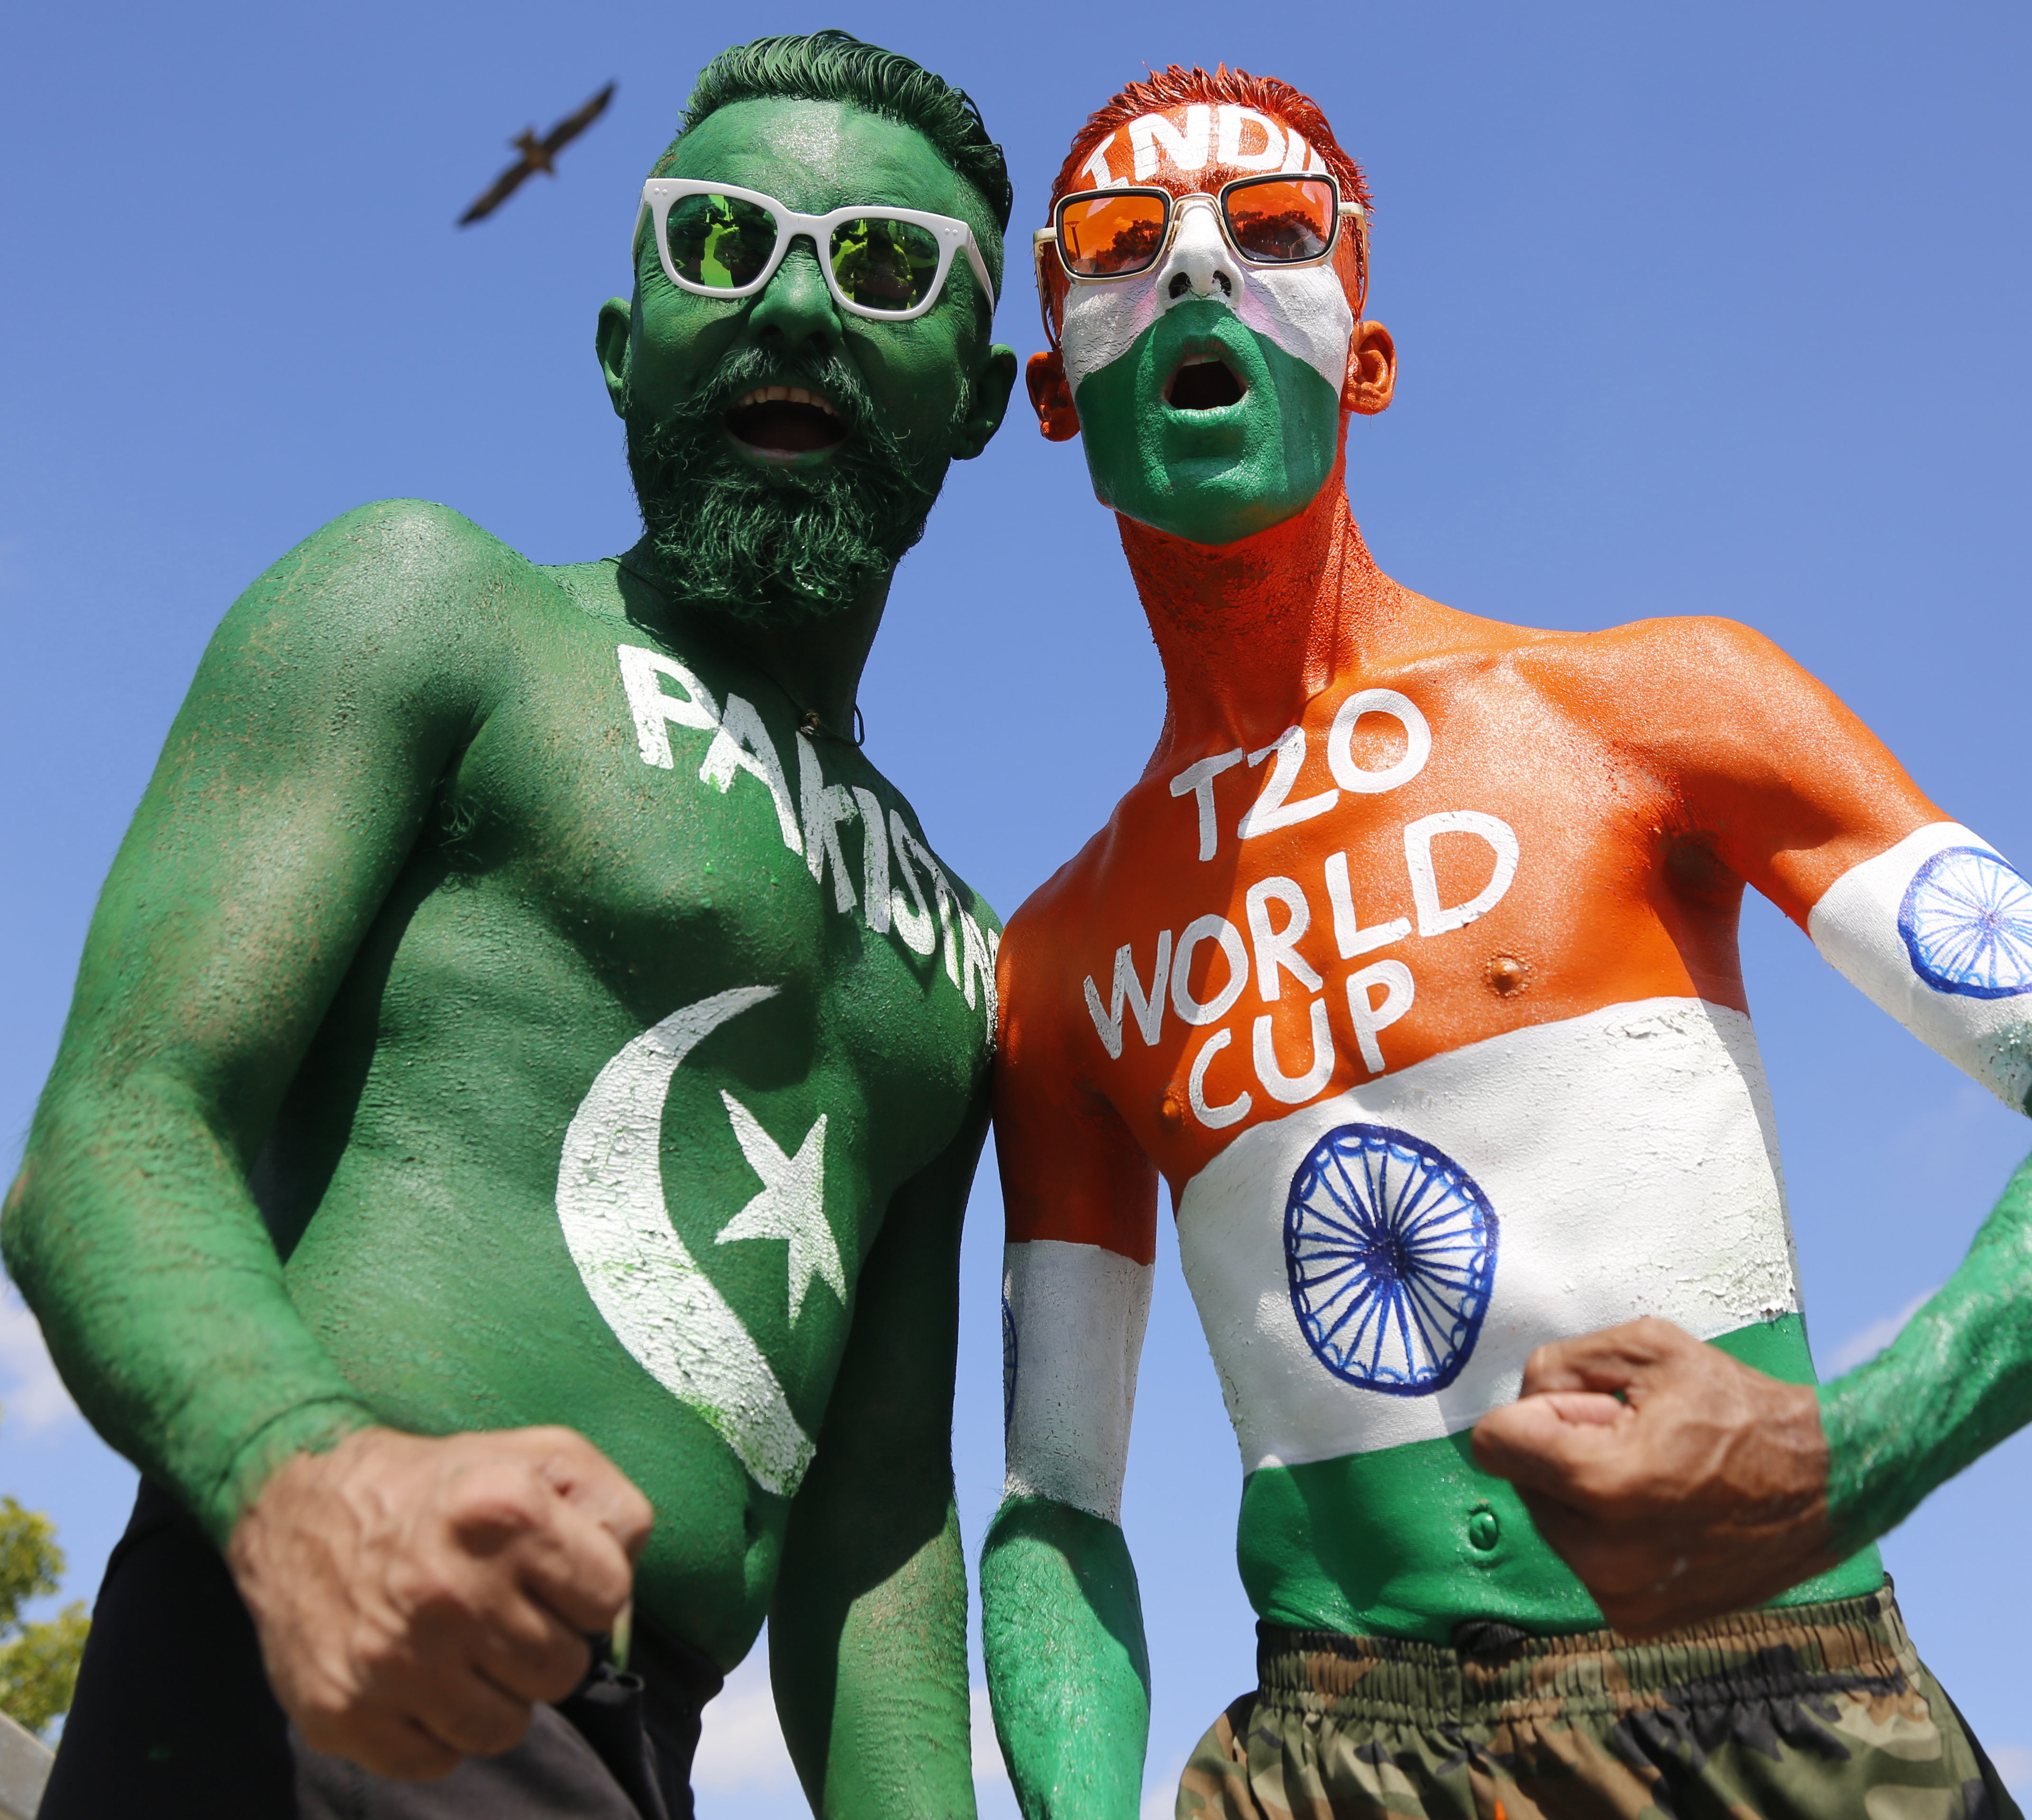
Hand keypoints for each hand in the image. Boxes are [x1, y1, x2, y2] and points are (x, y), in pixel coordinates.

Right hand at [226, 1426, 652, 1778]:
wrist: (299, 1503)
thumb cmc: (445, 1484)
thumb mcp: (542, 1455)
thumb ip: (612, 1505)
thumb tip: (627, 1583)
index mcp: (505, 1512)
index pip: (608, 1597)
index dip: (588, 1588)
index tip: (554, 1573)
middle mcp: (448, 1590)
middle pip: (562, 1672)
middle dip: (546, 1644)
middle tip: (506, 1612)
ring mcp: (392, 1660)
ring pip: (507, 1729)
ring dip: (499, 1694)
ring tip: (466, 1645)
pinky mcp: (345, 1713)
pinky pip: (439, 1760)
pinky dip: (440, 1729)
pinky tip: (422, 1678)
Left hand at [1471, 1318, 1838, 1633]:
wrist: (1827, 1486)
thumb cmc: (1741, 1410)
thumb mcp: (1649, 1348)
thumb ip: (1562, 1363)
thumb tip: (1519, 1402)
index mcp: (1602, 1484)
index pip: (1496, 1442)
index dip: (1541, 1412)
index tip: (1595, 1409)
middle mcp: (1604, 1553)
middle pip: (1521, 1480)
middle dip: (1563, 1450)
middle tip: (1635, 1439)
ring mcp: (1620, 1594)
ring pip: (1550, 1519)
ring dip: (1583, 1491)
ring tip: (1655, 1475)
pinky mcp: (1636, 1618)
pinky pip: (1583, 1556)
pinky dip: (1606, 1529)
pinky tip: (1662, 1511)